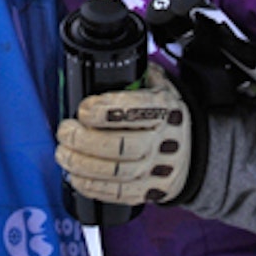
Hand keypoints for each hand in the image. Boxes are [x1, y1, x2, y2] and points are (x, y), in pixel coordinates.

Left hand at [56, 64, 193, 205]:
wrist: (193, 154)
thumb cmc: (167, 117)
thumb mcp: (162, 88)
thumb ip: (139, 75)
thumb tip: (111, 61)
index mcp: (167, 110)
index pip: (137, 111)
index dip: (106, 111)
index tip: (84, 108)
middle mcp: (164, 142)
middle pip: (121, 146)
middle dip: (85, 140)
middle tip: (65, 130)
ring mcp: (157, 170)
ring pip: (116, 172)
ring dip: (82, 164)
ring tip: (63, 153)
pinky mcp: (148, 192)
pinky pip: (117, 194)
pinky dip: (92, 186)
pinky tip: (75, 176)